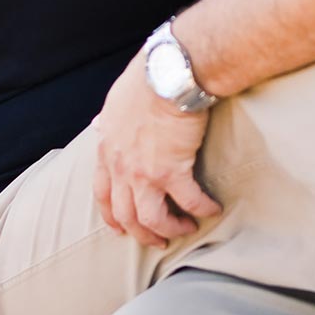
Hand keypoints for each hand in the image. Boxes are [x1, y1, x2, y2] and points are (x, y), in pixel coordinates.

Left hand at [91, 53, 221, 247]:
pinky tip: (213, 209)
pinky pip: (188, 202)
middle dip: (142, 233)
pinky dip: (202, 210)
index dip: (112, 216)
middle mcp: (120, 167)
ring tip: (186, 228)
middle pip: (125, 215)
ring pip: (151, 219)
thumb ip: (109, 120)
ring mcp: (143, 172)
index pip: (102, 194)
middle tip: (159, 240)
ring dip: (170, 229)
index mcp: (106, 150)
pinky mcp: (172, 171)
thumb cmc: (147, 78)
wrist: (168, 74)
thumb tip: (102, 122)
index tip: (121, 228)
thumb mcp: (114, 101)